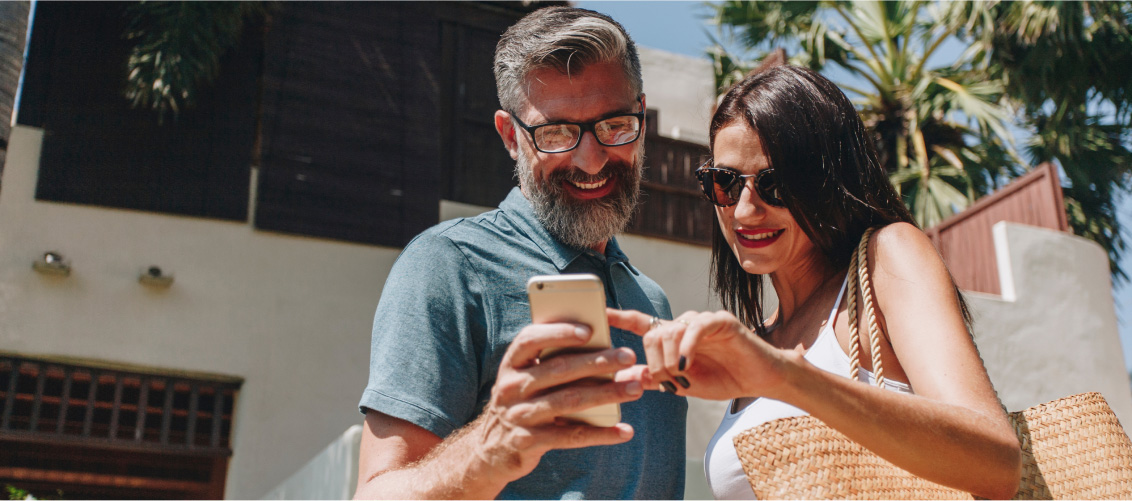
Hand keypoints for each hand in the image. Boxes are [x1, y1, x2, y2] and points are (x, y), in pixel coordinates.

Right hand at [471, 322, 643, 481]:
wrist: (491, 449)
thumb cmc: (524, 403)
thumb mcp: (528, 380)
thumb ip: (557, 364)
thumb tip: (607, 353)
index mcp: (511, 364)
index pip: (530, 340)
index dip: (559, 333)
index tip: (590, 330)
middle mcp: (511, 387)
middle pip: (558, 369)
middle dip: (597, 361)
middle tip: (629, 356)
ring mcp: (519, 415)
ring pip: (569, 401)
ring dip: (607, 394)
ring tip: (636, 388)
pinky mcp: (530, 442)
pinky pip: (571, 436)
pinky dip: (601, 434)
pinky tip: (624, 431)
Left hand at [608, 309, 792, 400]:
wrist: (758, 381)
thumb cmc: (722, 379)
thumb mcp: (681, 384)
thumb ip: (653, 378)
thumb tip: (621, 377)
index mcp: (672, 337)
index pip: (640, 323)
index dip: (619, 317)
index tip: (599, 314)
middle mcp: (683, 324)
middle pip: (651, 334)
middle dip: (654, 362)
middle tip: (667, 381)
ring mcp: (701, 320)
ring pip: (669, 331)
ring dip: (669, 359)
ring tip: (682, 376)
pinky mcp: (720, 320)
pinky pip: (694, 328)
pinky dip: (686, 348)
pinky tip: (687, 364)